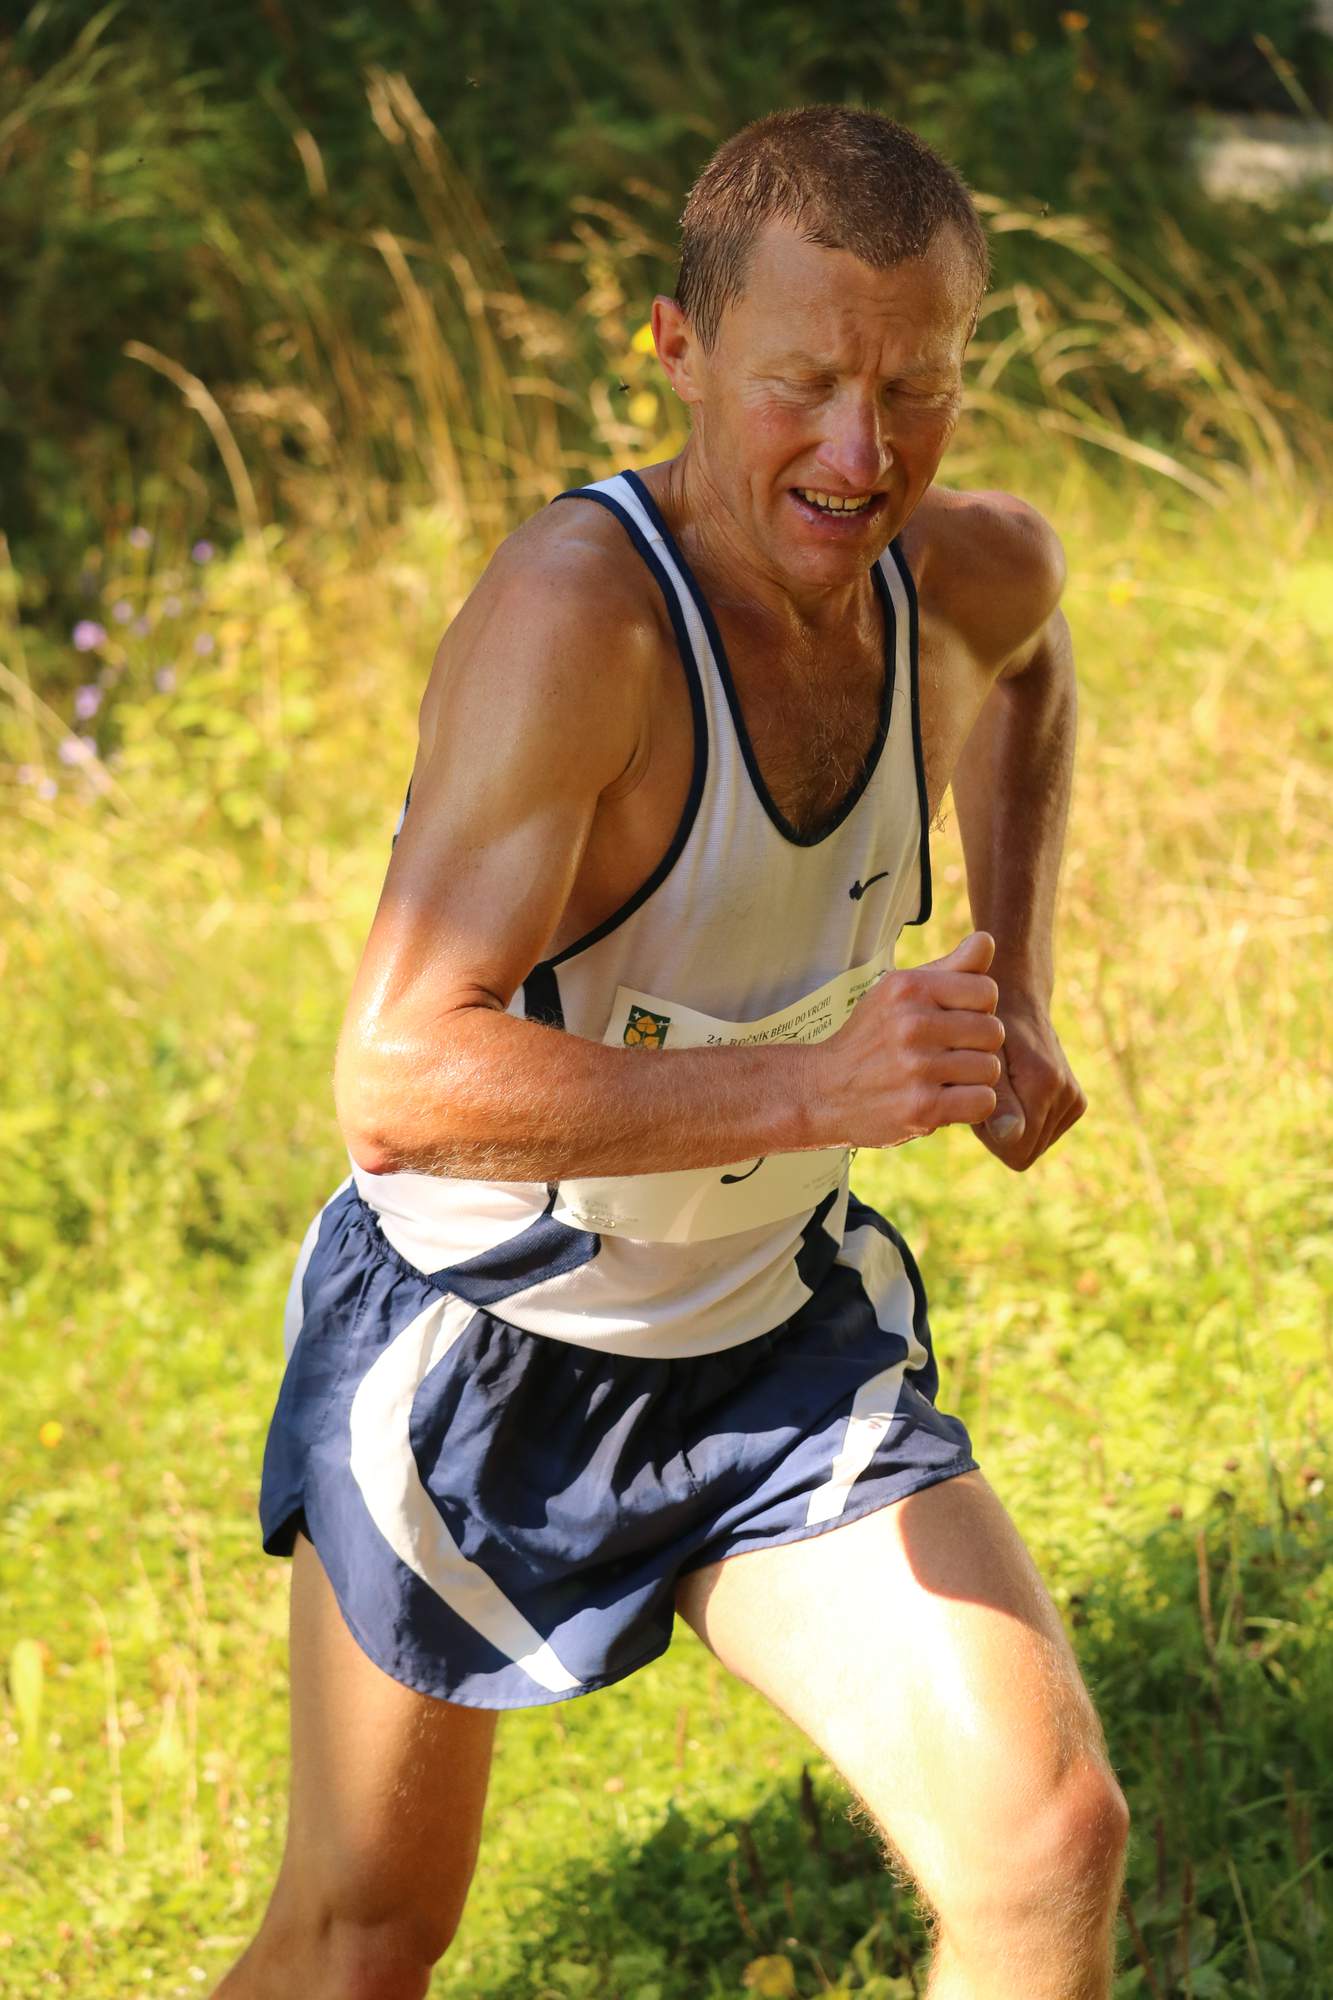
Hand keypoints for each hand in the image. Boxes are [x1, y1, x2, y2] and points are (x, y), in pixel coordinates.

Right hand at [818, 930, 1005, 1149]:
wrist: (823, 1090)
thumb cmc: (871, 1037)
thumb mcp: (898, 992)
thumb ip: (949, 968)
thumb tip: (987, 939)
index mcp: (909, 988)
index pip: (986, 990)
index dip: (979, 1009)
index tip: (955, 1022)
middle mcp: (912, 1024)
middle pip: (992, 1031)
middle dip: (978, 1046)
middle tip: (950, 1054)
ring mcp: (917, 1068)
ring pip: (990, 1068)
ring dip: (975, 1078)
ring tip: (946, 1078)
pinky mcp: (923, 1108)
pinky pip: (984, 1101)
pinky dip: (973, 1104)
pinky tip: (949, 1100)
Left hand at [975, 987, 1086, 1170]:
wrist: (1016, 999)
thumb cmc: (985, 1029)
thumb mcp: (981, 1057)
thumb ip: (997, 1099)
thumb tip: (1010, 1136)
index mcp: (1044, 1084)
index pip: (1015, 1152)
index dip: (989, 1136)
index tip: (978, 1101)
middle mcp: (1067, 1095)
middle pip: (1025, 1152)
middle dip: (999, 1132)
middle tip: (985, 1093)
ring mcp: (1075, 1100)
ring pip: (1034, 1145)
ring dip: (1010, 1124)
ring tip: (1000, 1087)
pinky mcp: (1077, 1102)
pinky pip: (1044, 1133)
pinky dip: (1025, 1118)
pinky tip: (1014, 1089)